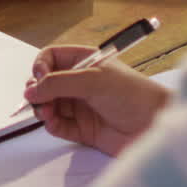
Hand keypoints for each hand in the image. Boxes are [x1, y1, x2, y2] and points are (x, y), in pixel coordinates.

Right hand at [22, 45, 173, 156]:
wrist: (155, 126)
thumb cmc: (135, 95)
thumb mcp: (94, 81)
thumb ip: (59, 83)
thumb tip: (32, 89)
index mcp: (85, 62)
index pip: (51, 58)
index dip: (41, 67)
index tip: (39, 78)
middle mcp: (80, 83)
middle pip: (45, 83)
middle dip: (38, 91)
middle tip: (38, 99)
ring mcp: (81, 106)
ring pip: (48, 105)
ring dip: (42, 109)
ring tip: (47, 113)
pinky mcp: (82, 129)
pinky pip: (57, 126)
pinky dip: (51, 125)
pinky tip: (53, 123)